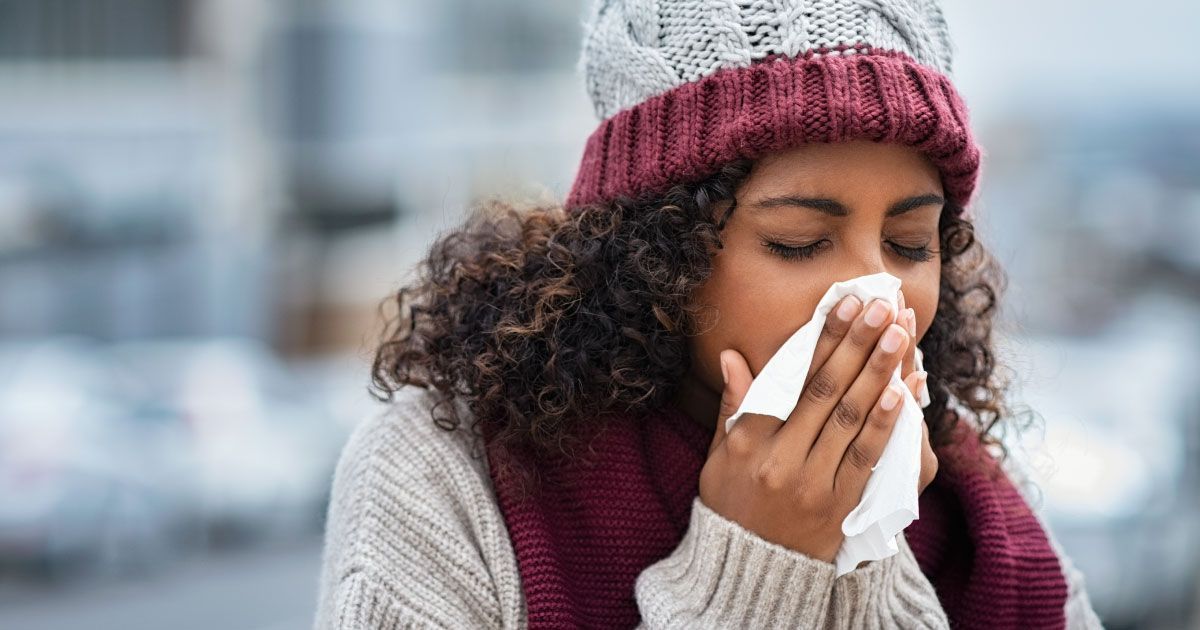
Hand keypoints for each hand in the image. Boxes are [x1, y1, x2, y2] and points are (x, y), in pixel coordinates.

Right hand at [699, 294, 936, 562]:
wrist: (752, 569)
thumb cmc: (732, 503)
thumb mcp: (718, 454)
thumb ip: (732, 405)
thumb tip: (732, 355)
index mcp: (748, 440)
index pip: (789, 379)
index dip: (820, 338)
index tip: (843, 303)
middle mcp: (781, 459)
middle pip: (826, 390)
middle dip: (857, 343)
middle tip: (881, 305)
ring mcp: (813, 483)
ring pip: (851, 418)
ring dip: (878, 371)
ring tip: (899, 333)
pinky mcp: (841, 505)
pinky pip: (868, 457)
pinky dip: (886, 422)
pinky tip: (902, 390)